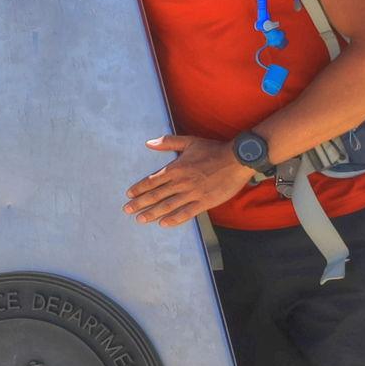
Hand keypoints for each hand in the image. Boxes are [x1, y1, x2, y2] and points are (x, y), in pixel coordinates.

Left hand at [126, 135, 256, 227]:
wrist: (237, 159)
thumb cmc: (213, 150)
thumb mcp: (189, 142)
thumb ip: (168, 142)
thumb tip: (149, 143)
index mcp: (175, 168)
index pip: (151, 181)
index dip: (139, 189)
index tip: (128, 195)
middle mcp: (181, 182)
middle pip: (156, 195)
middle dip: (139, 203)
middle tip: (127, 210)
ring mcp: (193, 193)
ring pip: (168, 206)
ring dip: (152, 213)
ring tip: (140, 219)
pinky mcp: (205, 202)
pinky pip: (186, 213)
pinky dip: (174, 219)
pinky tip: (163, 223)